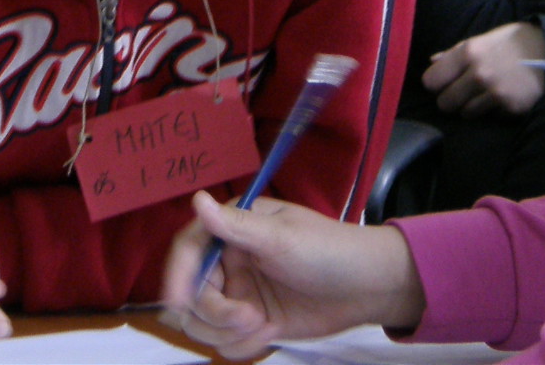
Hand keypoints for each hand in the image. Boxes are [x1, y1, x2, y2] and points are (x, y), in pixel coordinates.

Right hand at [160, 192, 425, 359]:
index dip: (177, 275)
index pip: (189, 249)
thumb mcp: (282, 238)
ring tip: (262, 327)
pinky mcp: (251, 321)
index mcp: (234, 229)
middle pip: (191, 293)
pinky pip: (225, 341)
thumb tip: (197, 199)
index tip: (179, 303)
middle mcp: (229, 260)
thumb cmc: (328, 250)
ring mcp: (239, 293)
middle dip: (214, 312)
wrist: (368, 287)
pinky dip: (241, 346)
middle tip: (249, 317)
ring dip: (227, 333)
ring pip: (203, 322)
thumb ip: (236, 226)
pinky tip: (269, 335)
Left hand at [420, 21, 544, 115]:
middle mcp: (478, 73)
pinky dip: (494, 111)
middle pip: (445, 103)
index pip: (431, 80)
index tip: (445, 82)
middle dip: (452, 99)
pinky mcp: (510, 107)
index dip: (436, 83)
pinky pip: (490, 117)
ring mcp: (495, 92)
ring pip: (465, 113)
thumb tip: (432, 62)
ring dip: (472, 107)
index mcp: (468, 52)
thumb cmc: (514, 42)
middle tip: (463, 93)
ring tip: (486, 94)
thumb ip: (455, 52)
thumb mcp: (484, 39)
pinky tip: (504, 98)